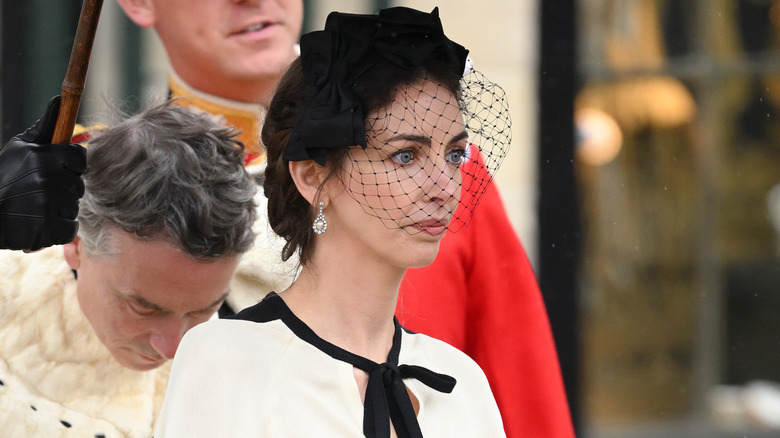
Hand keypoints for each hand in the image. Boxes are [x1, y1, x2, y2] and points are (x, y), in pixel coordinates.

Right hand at [0, 96, 86, 250]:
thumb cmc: (3, 176)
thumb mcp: (18, 147)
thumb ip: (43, 128)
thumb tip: (59, 100)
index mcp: (43, 156)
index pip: (80, 158)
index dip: (70, 165)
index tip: (55, 170)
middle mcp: (47, 179)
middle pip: (79, 185)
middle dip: (64, 189)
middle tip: (39, 192)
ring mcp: (47, 205)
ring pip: (74, 208)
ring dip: (60, 210)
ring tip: (35, 208)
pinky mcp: (46, 229)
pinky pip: (69, 228)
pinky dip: (57, 229)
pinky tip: (39, 223)